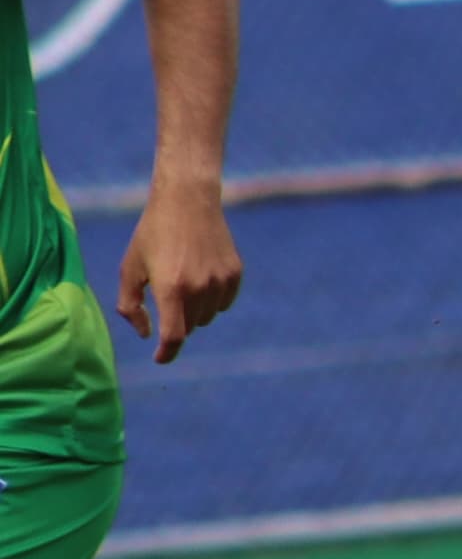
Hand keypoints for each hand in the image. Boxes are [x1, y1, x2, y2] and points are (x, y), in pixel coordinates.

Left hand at [117, 179, 240, 363]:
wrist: (188, 200)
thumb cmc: (152, 234)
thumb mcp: (129, 268)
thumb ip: (129, 305)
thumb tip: (145, 333)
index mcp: (171, 288)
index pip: (174, 336)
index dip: (166, 353)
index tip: (160, 358)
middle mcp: (200, 288)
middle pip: (189, 326)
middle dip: (176, 320)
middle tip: (166, 295)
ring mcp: (221, 281)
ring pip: (207, 317)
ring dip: (194, 311)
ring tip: (183, 282)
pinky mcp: (235, 273)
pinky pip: (224, 302)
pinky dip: (211, 299)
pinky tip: (201, 276)